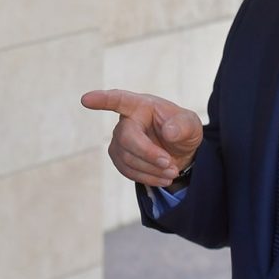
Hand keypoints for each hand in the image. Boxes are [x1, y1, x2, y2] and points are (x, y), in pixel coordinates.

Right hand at [81, 89, 202, 186]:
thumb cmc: (182, 130)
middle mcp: (126, 120)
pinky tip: (163, 178)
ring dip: (151, 169)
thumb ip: (183, 126)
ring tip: (172, 172)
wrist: (179, 151)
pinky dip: (147, 177)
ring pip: (127, 158)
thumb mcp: (192, 125)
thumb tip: (168, 132)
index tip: (86, 99)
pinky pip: (127, 170)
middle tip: (171, 165)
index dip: (102, 100)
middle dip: (148, 154)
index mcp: (141, 105)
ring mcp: (119, 140)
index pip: (119, 100)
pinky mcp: (119, 156)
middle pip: (126, 138)